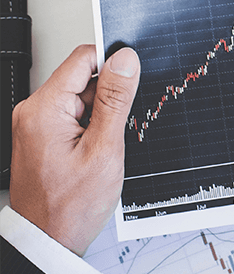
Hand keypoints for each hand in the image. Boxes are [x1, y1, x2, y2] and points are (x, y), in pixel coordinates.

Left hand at [9, 45, 140, 254]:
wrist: (49, 240)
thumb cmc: (70, 206)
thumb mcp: (104, 149)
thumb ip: (116, 100)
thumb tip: (125, 60)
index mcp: (44, 109)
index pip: (83, 58)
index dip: (114, 64)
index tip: (133, 80)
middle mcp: (34, 111)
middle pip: (83, 78)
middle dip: (110, 96)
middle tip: (118, 128)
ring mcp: (36, 124)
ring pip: (82, 98)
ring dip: (102, 115)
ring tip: (105, 146)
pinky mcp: (43, 135)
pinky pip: (75, 115)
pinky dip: (92, 127)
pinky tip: (98, 150)